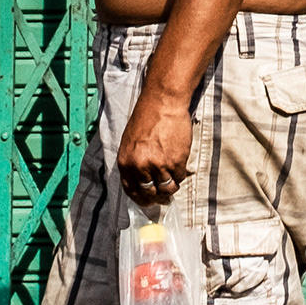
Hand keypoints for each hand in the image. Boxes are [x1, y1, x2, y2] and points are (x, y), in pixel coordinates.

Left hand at [117, 87, 195, 209]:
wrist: (163, 103)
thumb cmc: (146, 118)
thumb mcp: (129, 142)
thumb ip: (133, 162)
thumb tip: (140, 180)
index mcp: (125, 162)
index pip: (131, 190)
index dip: (140, 198)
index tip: (148, 201)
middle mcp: (140, 166)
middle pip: (149, 193)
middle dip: (157, 197)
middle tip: (163, 197)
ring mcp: (159, 165)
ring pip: (167, 189)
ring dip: (170, 187)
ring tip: (172, 180)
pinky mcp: (176, 161)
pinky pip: (179, 178)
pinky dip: (180, 175)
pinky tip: (179, 166)